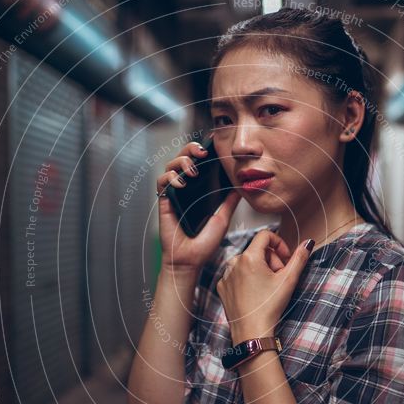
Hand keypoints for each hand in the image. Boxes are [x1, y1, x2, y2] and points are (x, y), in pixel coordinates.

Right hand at [156, 138, 241, 270]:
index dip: (202, 150)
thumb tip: (242, 187)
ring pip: (170, 165)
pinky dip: (170, 178)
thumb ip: (230, 201)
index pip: (199, 163)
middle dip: (190, 149)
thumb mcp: (223, 218)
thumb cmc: (205, 243)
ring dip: (181, 162)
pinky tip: (181, 185)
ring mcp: (174, 194)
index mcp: (200, 190)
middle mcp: (186, 189)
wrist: (190, 260)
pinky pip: (161, 181)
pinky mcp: (164, 201)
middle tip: (202, 153)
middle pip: (183, 157)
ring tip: (193, 172)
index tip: (211, 144)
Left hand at [216, 230, 313, 341]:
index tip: (285, 258)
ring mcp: (226, 275)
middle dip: (271, 260)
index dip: (279, 243)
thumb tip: (308, 243)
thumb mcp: (289, 280)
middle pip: (257, 250)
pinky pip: (236, 274)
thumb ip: (299, 258)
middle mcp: (233, 262)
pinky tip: (254, 293)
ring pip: (247, 262)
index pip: (265, 235)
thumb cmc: (269, 307)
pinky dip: (247, 279)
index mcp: (249, 257)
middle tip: (279, 278)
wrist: (251, 332)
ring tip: (267, 287)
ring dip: (259, 269)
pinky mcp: (222, 286)